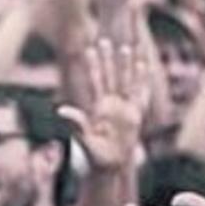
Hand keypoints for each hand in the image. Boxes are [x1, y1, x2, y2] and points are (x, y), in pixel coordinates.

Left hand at [57, 39, 148, 171]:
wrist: (111, 164)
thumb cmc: (95, 154)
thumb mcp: (85, 138)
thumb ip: (77, 122)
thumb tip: (60, 110)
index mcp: (96, 108)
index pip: (94, 82)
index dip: (92, 66)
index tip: (89, 49)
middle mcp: (110, 104)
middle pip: (109, 76)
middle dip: (107, 59)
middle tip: (104, 41)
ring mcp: (123, 107)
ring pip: (125, 81)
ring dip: (125, 65)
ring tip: (126, 48)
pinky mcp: (135, 113)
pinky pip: (140, 93)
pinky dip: (142, 80)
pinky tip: (143, 65)